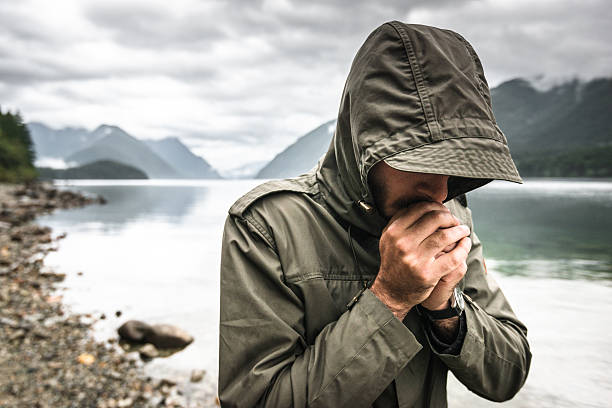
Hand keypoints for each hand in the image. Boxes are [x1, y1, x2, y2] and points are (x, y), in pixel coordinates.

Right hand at [370, 201, 470, 319]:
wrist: (392, 290)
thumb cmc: (394, 261)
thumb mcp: (389, 238)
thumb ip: (401, 220)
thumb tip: (426, 205)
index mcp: (393, 231)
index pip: (420, 209)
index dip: (436, 206)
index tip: (443, 211)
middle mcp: (403, 244)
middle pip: (434, 219)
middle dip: (449, 217)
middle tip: (454, 221)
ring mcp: (416, 259)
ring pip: (445, 236)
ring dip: (459, 230)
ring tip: (463, 230)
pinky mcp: (428, 274)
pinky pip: (453, 257)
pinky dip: (463, 248)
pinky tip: (465, 243)